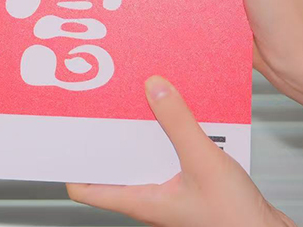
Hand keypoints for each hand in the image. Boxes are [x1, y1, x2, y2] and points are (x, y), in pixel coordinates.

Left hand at [67, 76, 294, 226]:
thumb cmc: (237, 220)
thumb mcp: (204, 161)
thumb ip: (179, 123)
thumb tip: (154, 88)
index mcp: (139, 200)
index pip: (85, 188)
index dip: (71, 163)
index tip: (65, 134)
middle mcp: (148, 199)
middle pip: (113, 165)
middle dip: (108, 135)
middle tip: (101, 105)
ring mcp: (167, 195)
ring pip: (142, 158)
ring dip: (139, 134)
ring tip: (137, 103)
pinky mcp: (187, 189)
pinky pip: (167, 158)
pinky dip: (166, 138)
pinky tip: (176, 118)